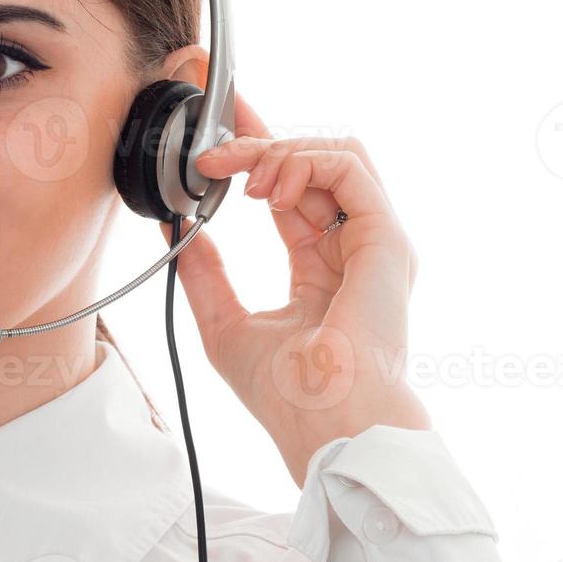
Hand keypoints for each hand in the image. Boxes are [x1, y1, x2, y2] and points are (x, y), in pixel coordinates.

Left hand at [159, 90, 429, 485]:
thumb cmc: (289, 395)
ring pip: (334, 156)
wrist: (325, 424)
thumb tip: (177, 230)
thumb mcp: (224, 324)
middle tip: (210, 153)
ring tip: (242, 179)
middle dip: (258, 143)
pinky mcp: (385, 238)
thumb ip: (205, 274)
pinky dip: (303, 162)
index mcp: (322, 268)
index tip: (216, 137)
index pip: (292, 191)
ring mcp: (373, 241)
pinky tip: (269, 189)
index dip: (256, 155)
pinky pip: (349, 167)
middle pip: (313, 165)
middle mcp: (352, 248)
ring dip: (278, 152)